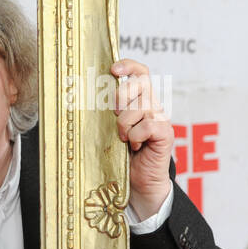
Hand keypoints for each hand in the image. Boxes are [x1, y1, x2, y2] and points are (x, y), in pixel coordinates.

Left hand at [111, 58, 172, 220]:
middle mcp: (152, 105)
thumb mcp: (107, 129)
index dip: (128, 65)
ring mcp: (160, 118)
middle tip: (114, 116)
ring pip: (140, 106)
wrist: (137, 183)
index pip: (140, 72)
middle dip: (121, 97)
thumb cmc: (119, 155)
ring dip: (124, 124)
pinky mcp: (166, 133)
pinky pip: (148, 125)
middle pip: (140, 83)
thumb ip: (103, 112)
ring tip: (123, 139)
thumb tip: (82, 96)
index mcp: (138, 100)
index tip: (113, 70)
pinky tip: (135, 146)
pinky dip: (136, 136)